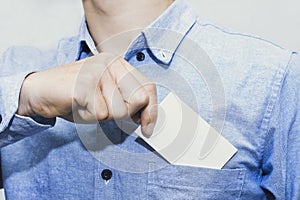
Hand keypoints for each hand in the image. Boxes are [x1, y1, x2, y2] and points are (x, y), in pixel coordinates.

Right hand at [17, 53, 156, 136]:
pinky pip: (99, 114)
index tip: (148, 128)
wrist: (41, 90)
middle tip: (104, 109)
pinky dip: (89, 117)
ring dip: (102, 116)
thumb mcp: (108, 95)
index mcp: (119, 64)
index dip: (152, 110)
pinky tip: (78, 105)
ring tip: (87, 104)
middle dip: (124, 114)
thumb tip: (146, 118)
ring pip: (118, 111)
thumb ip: (128, 101)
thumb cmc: (77, 95)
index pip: (149, 87)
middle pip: (138, 100)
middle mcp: (111, 63)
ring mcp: (97, 72)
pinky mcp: (84, 84)